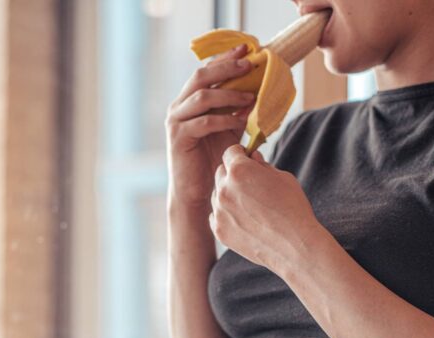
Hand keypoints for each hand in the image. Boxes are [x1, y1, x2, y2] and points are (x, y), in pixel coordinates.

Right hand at [165, 43, 257, 207]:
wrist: (193, 192)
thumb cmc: (211, 161)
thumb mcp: (226, 130)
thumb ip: (235, 111)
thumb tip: (257, 92)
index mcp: (187, 101)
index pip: (205, 71)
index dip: (224, 58)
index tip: (246, 48)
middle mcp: (178, 107)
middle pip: (200, 77)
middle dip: (226, 68)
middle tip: (249, 64)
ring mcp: (176, 122)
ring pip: (202, 97)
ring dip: (229, 94)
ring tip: (250, 97)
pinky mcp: (179, 138)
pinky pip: (204, 122)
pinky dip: (224, 119)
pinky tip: (241, 121)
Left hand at [209, 145, 327, 274]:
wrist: (294, 246)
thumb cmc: (293, 208)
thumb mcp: (283, 177)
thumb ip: (262, 165)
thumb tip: (252, 157)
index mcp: (239, 170)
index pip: (230, 152)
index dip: (240, 155)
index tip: (247, 160)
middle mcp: (224, 189)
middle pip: (221, 172)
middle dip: (233, 174)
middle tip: (250, 184)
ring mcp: (219, 211)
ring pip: (217, 195)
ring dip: (229, 195)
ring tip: (251, 206)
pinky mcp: (219, 231)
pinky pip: (216, 215)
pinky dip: (226, 215)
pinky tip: (244, 219)